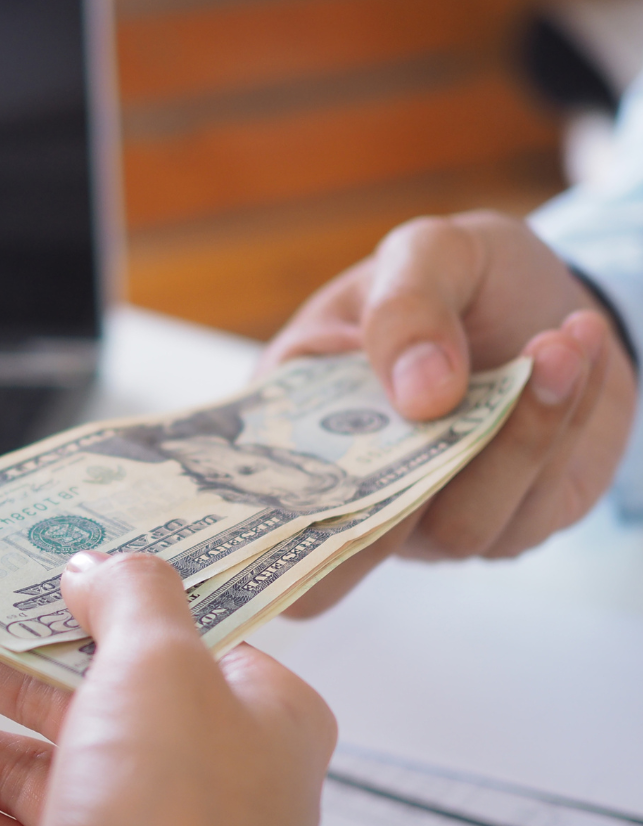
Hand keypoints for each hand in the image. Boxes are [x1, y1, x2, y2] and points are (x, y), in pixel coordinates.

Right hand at [260, 210, 636, 616]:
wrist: (554, 302)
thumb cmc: (462, 280)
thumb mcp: (428, 254)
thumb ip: (407, 307)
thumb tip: (421, 398)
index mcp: (293, 427)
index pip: (248, 509)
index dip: (259, 517)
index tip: (305, 461)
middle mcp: (351, 492)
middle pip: (333, 571)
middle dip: (393, 507)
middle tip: (449, 404)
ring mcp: (427, 523)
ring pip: (458, 525)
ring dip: (517, 434)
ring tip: (558, 338)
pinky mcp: (508, 525)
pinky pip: (529, 506)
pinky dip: (559, 426)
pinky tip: (576, 353)